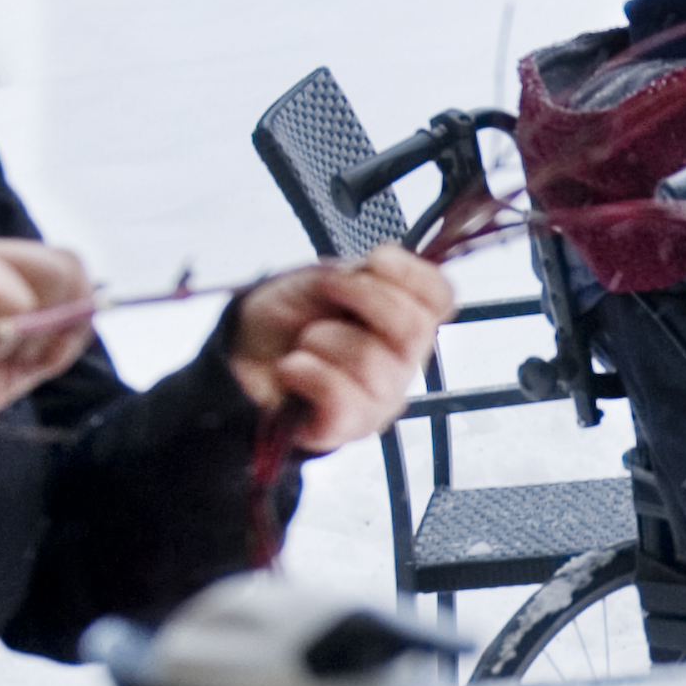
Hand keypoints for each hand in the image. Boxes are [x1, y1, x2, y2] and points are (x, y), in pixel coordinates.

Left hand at [222, 245, 453, 455]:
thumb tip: (375, 271)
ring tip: (304, 343)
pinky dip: (307, 372)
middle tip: (328, 285)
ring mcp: (378, 400)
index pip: (441, 299)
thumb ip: (357, 274)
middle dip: (365, 296)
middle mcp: (401, 364)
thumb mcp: (321, 280)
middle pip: (414, 330)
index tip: (376, 258)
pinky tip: (293, 367)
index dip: (414, 274)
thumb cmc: (288, 321)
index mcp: (403, 325)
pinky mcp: (345, 426)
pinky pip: (340, 396)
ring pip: (370, 361)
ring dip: (322, 339)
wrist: (244, 357)